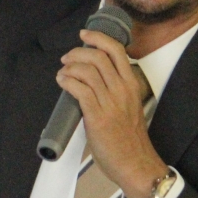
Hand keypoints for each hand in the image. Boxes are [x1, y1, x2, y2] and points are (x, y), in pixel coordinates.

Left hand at [56, 29, 169, 197]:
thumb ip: (115, 90)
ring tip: (62, 72)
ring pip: (87, 70)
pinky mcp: (97, 117)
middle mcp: (123, 90)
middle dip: (77, 52)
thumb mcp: (129, 106)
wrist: (135, 163)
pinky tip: (62, 81)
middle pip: (98, 56)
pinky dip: (67, 80)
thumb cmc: (130, 138)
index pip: (116, 50)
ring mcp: (111, 103)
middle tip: (67, 58)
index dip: (98, 37)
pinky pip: (79, 89)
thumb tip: (90, 78)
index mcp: (132, 85)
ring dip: (69, 66)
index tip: (84, 34)